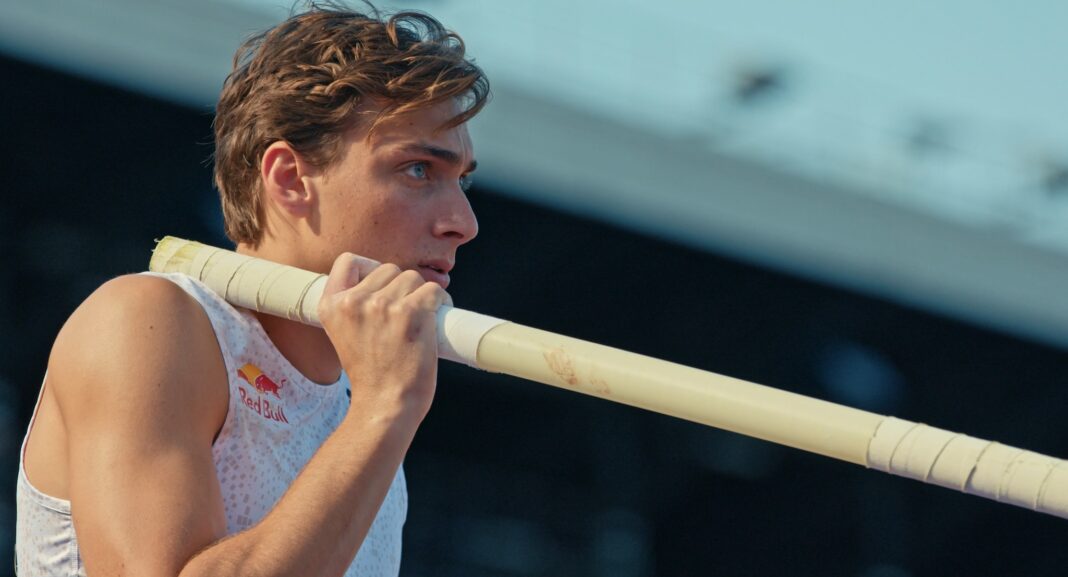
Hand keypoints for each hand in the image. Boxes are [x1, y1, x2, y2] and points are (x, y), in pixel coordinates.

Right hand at [317, 253, 449, 422]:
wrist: (384, 406)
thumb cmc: (372, 377)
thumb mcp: (345, 336)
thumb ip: (355, 309)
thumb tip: (384, 286)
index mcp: (332, 306)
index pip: (348, 261)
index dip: (369, 269)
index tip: (381, 287)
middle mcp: (354, 302)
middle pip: (389, 269)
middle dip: (401, 288)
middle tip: (405, 316)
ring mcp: (382, 305)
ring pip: (413, 278)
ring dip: (422, 296)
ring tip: (421, 321)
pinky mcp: (411, 312)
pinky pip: (434, 290)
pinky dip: (441, 302)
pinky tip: (436, 318)